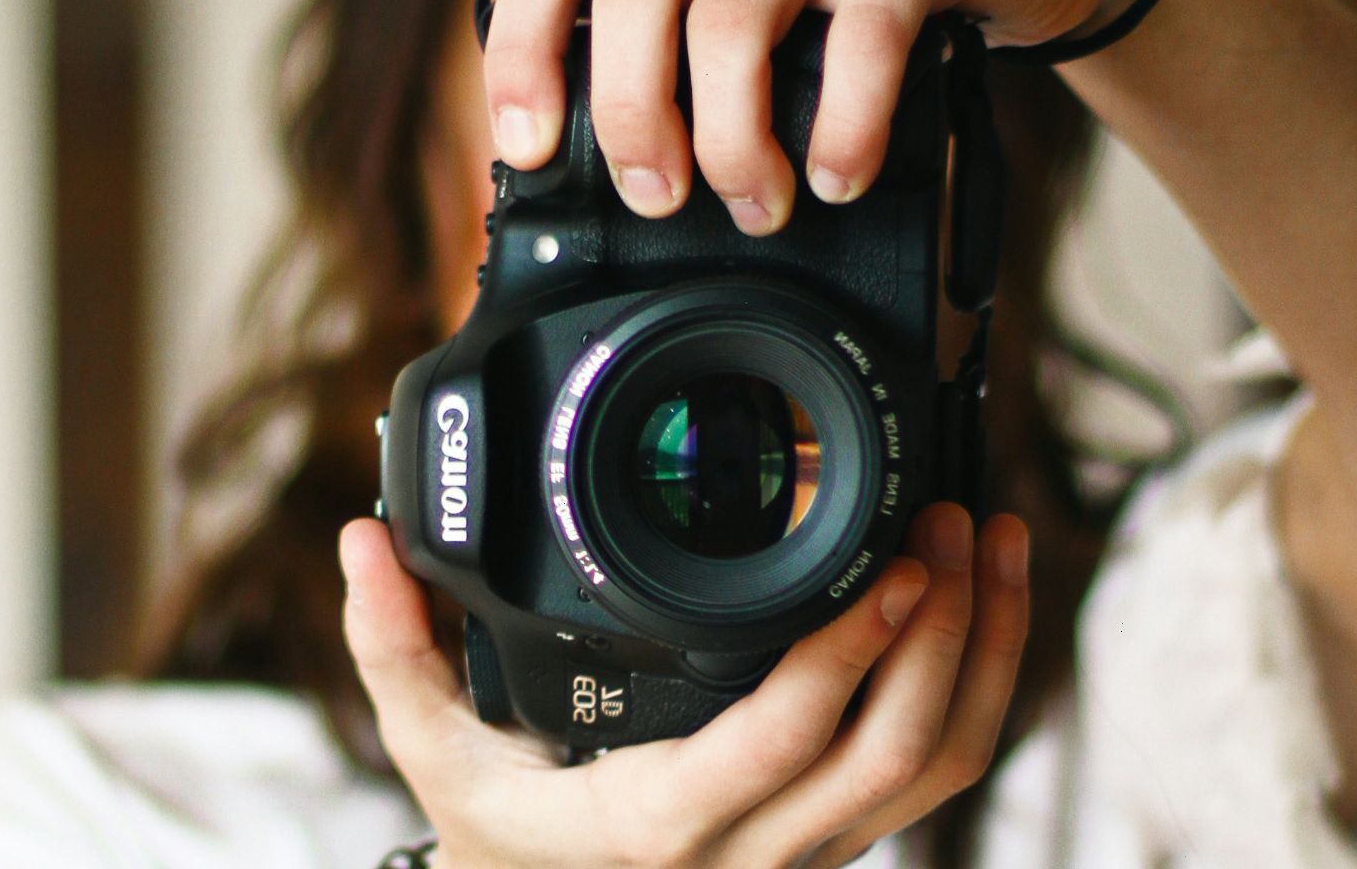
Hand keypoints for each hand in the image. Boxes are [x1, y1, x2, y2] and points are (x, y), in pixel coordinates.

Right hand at [340, 502, 1029, 868]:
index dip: (850, 654)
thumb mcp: (429, 749)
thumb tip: (364, 540)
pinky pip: (932, 775)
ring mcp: (806, 854)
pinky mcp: (835, 839)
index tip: (891, 562)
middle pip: (895, 755)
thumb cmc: (496, 837)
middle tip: (952, 520)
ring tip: (991, 541)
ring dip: (986, 655)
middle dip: (946, 634)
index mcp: (655, 823)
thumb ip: (393, 643)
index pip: (780, 743)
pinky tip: (986, 601)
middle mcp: (750, 852)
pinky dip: (978, 687)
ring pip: (936, 769)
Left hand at [481, 0, 1151, 233]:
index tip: (529, 148)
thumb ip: (679, 36)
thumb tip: (609, 169)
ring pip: (729, 18)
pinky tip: (839, 176)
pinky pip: (859, 39)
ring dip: (731, 140)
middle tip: (657, 194)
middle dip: (630, 114)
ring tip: (757, 202)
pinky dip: (841, 129)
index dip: (524, 53)